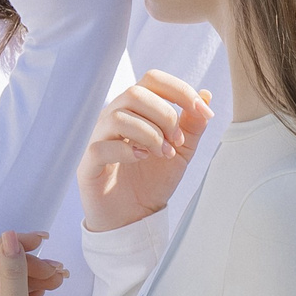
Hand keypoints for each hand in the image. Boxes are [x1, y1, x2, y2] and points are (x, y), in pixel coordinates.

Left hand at [0, 231, 66, 295]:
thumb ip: (14, 273)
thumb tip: (10, 236)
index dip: (7, 245)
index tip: (40, 241)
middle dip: (26, 264)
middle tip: (57, 268)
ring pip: (4, 283)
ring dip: (32, 276)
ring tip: (61, 277)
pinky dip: (29, 290)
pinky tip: (50, 287)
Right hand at [78, 71, 212, 232]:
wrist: (135, 216)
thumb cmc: (154, 179)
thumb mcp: (182, 151)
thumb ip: (192, 124)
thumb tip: (206, 94)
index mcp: (136, 109)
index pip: (153, 80)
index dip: (180, 90)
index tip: (202, 111)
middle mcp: (114, 117)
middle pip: (135, 93)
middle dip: (164, 116)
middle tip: (176, 142)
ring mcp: (99, 138)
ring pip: (119, 117)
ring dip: (150, 135)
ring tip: (163, 155)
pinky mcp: (89, 164)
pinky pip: (101, 147)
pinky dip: (127, 151)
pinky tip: (141, 159)